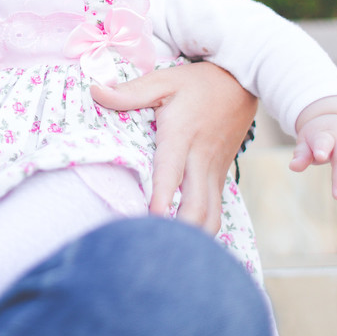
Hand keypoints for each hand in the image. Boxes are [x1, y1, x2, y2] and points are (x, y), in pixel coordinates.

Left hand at [91, 62, 256, 232]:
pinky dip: (202, 228)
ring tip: (170, 255)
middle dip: (181, 231)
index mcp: (182, 135)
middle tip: (156, 249)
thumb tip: (95, 92)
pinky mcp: (219, 177)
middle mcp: (201, 158)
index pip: (172, 170)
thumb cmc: (197, 83)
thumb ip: (129, 92)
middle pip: (198, 205)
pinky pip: (214, 210)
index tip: (154, 217)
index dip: (163, 196)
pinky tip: (185, 243)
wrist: (242, 82)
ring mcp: (213, 171)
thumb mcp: (163, 80)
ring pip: (211, 214)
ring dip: (194, 236)